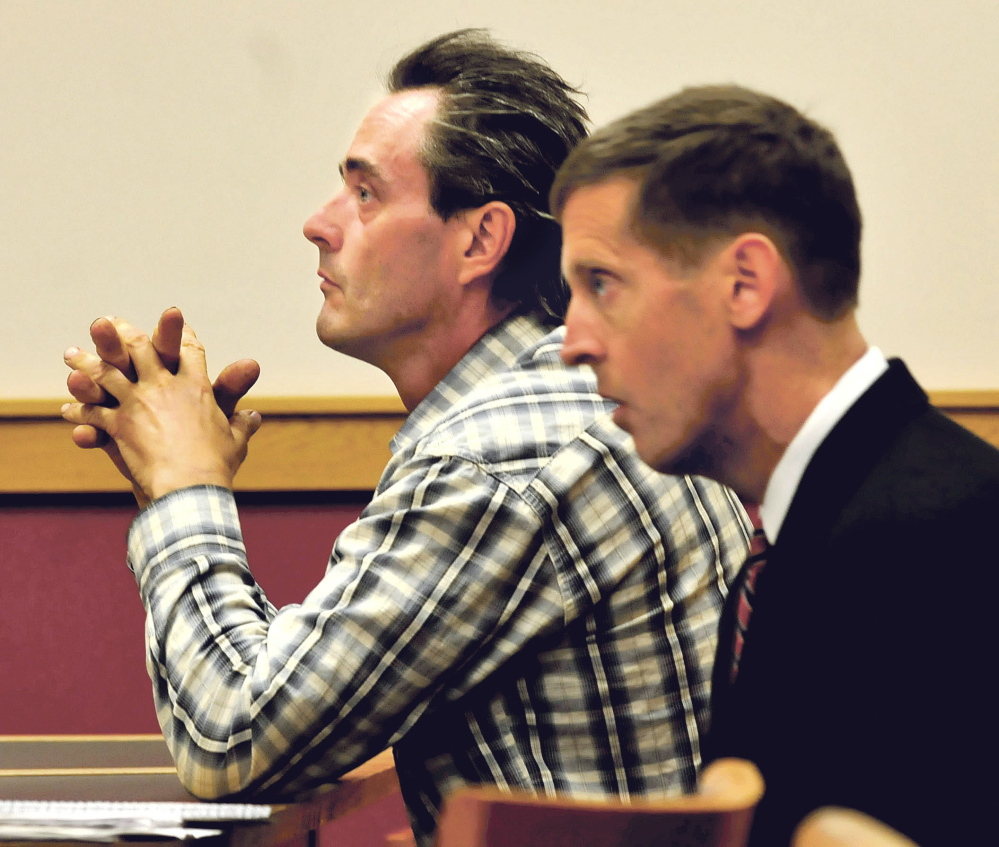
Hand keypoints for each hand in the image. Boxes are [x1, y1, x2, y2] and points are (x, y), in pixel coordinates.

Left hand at [62, 316, 261, 502]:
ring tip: (72, 354)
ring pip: (106, 372)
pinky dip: (79, 411)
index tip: (173, 319)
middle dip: (122, 333)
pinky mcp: (118, 423)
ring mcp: (138, 402)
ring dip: (87, 362)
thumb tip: (255, 416)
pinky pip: (92, 412)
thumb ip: (243, 424)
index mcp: (197, 387)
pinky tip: (68, 409)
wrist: (189, 485)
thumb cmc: (216, 464)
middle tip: (107, 323)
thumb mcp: (236, 440)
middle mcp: (165, 386)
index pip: (189, 350)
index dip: (181, 334)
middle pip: (140, 347)